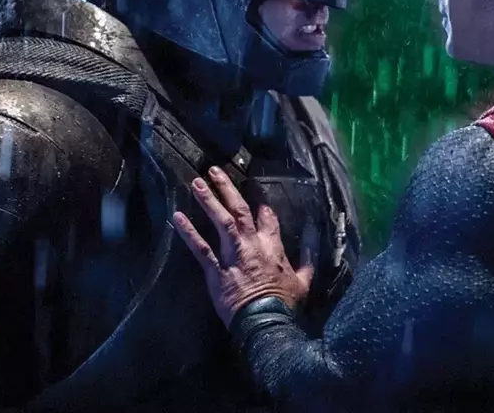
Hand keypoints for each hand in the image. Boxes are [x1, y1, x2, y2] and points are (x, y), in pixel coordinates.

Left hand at [172, 167, 315, 327]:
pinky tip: (177, 217)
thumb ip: (309, 257)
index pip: (267, 217)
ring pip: (220, 221)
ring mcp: (232, 255)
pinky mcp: (215, 270)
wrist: (265, 322)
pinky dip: (188, 232)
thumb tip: (315, 236)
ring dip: (208, 200)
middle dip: (227, 188)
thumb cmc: (285, 304)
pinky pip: (200, 247)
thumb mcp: (304, 280)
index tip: (255, 197)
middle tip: (214, 170)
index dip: (261, 206)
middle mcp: (251, 244)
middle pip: (239, 210)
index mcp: (273, 246)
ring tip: (196, 182)